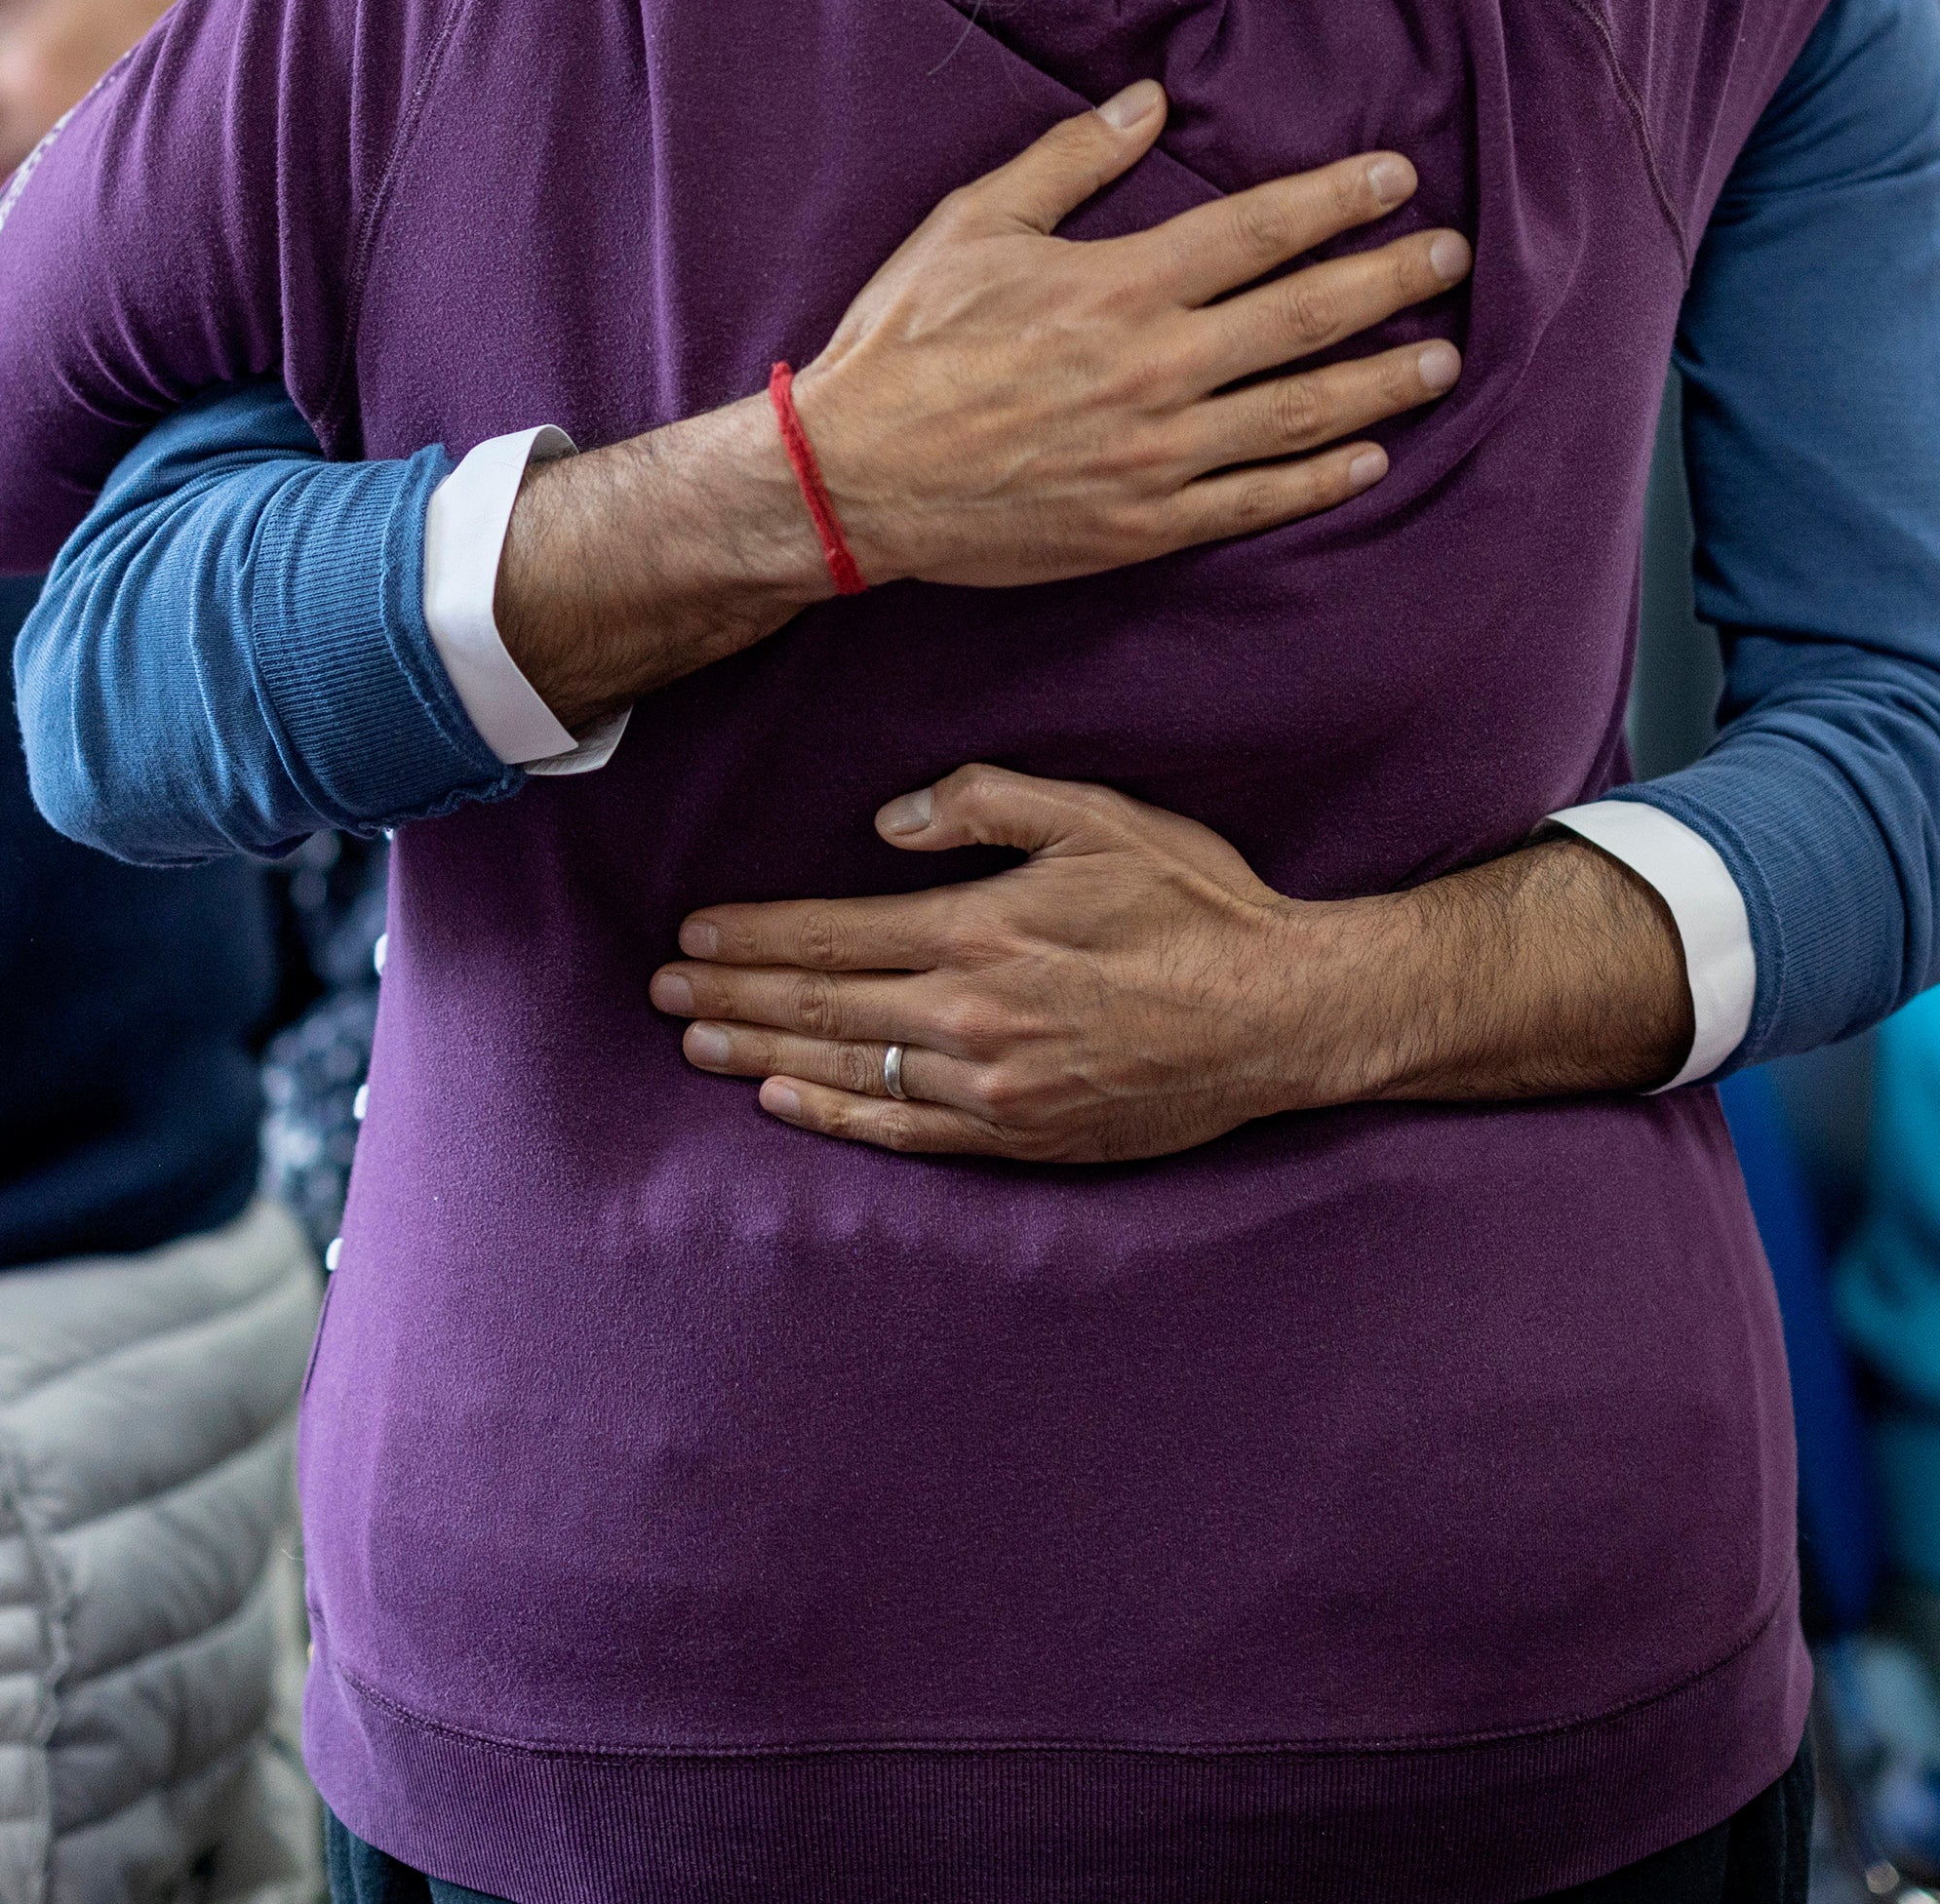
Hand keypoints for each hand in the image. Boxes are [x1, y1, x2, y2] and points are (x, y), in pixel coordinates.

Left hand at [652, 766, 1360, 1162]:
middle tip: (661, 991)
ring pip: (847, 1068)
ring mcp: (992, 1086)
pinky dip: (833, 1116)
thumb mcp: (1098, 817)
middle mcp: (971, 1015)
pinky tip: (784, 1102)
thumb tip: (884, 824)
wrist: (1278, 1015)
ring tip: (694, 1042)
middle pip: (821, 1005)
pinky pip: (902, 1132)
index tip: (692, 932)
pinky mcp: (1020, 1136)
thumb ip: (986, 803)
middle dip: (730, 994)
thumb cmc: (1194, 904)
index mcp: (982, 929)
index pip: (833, 935)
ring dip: (760, 1053)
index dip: (755, 935)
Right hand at [785, 92, 1472, 587]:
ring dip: (1382, 383)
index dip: (1339, 201)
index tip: (1399, 178)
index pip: (1260, 232)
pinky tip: (1373, 460)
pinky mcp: (1144, 524)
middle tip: (1457, 257)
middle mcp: (1156, 368)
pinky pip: (1254, 501)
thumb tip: (1152, 101)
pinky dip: (1320, 480)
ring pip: (1299, 413)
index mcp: (1120, 286)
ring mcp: (1157, 453)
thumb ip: (1072, 160)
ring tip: (1447, 359)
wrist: (852, 477)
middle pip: (1305, 318)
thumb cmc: (906, 340)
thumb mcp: (974, 223)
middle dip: (1392, 282)